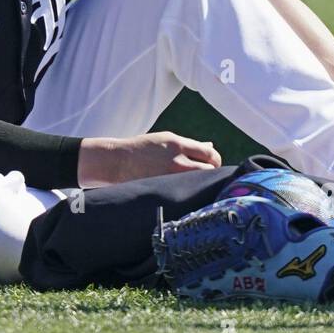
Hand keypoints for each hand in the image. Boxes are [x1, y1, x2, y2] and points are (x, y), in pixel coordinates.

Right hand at [77, 131, 220, 186]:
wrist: (118, 161)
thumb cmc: (143, 149)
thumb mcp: (166, 140)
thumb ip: (189, 145)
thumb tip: (210, 147)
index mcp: (177, 144)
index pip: (210, 154)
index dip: (216, 161)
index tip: (213, 165)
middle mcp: (177, 160)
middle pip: (209, 170)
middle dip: (212, 173)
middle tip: (207, 177)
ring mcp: (170, 176)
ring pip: (199, 183)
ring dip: (202, 183)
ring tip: (198, 185)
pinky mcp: (164, 188)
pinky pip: (185, 192)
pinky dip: (189, 192)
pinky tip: (185, 192)